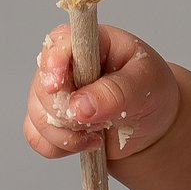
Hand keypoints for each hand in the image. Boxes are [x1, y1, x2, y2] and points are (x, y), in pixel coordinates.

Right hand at [23, 24, 180, 163]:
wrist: (153, 125)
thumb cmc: (152, 93)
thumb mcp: (146, 85)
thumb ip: (116, 92)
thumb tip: (79, 106)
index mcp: (91, 43)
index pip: (60, 42)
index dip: (53, 62)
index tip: (58, 84)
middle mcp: (66, 65)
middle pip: (42, 85)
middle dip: (67, 111)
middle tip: (98, 121)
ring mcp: (55, 93)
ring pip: (37, 115)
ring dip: (66, 133)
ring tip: (98, 136)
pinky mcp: (51, 120)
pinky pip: (37, 137)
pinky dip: (59, 147)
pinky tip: (87, 144)